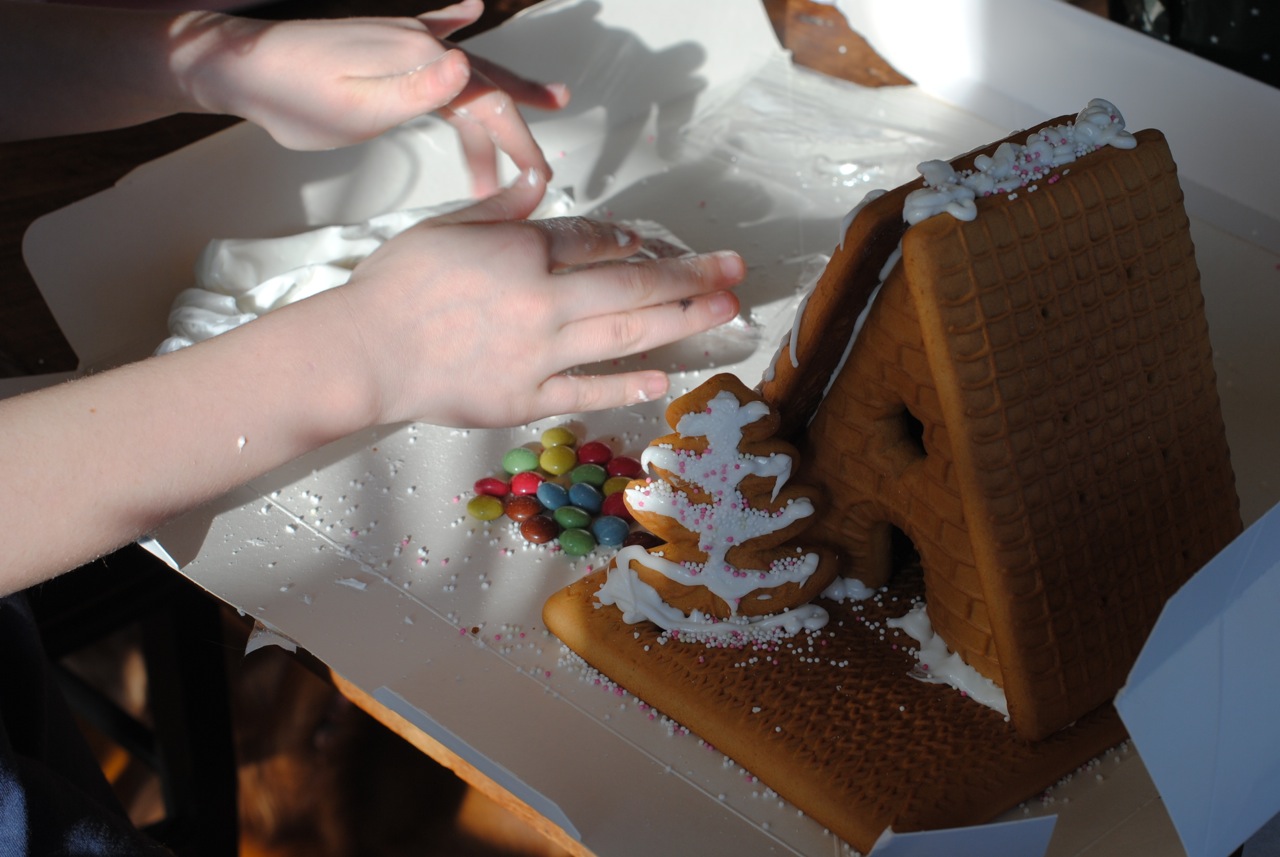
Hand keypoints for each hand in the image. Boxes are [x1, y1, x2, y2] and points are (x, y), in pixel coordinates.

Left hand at [177, 0, 565, 193]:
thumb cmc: (294, 96)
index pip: (490, 103)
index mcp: (420, 61)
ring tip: (514, 148)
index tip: (539, 179)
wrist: (242, 64)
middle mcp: (419, 43)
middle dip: (520, 129)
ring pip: (466, 76)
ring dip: (492, 112)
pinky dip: (459, 25)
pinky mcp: (383, 41)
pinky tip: (473, 9)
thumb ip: (414, 92)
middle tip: (542, 169)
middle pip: (489, 86)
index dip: (520, 142)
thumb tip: (466, 66)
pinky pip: (436, 32)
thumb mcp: (356, 109)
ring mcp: (403, 39)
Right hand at [326, 169, 743, 427]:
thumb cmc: (395, 286)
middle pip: (634, 285)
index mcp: (523, 252)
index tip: (656, 243)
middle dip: (691, 276)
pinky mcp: (525, 398)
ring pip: (625, 334)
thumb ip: (502, 210)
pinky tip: (664, 376)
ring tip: (724, 311)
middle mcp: (543, 302)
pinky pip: (587, 390)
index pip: (597, 241)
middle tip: (736, 271)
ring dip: (682, 321)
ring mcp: (539, 355)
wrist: (362, 353)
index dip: (633, 240)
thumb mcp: (447, 226)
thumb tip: (542, 188)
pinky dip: (627, 383)